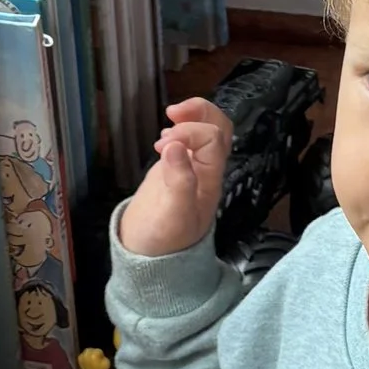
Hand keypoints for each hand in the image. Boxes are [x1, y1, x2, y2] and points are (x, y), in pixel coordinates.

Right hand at [116, 96, 231, 256]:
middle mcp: (206, 170)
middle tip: (172, 111)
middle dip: (200, 111)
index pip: (213, 139)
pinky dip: (178, 131)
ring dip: (191, 118)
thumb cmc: (165, 239)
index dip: (192, 131)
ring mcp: (192, 168)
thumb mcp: (174, 214)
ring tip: (168, 122)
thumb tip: (175, 145)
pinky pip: (187, 142)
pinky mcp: (176, 170)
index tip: (165, 141)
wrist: (149, 257)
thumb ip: (178, 181)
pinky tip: (163, 139)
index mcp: (211, 179)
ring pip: (205, 132)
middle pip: (219, 128)